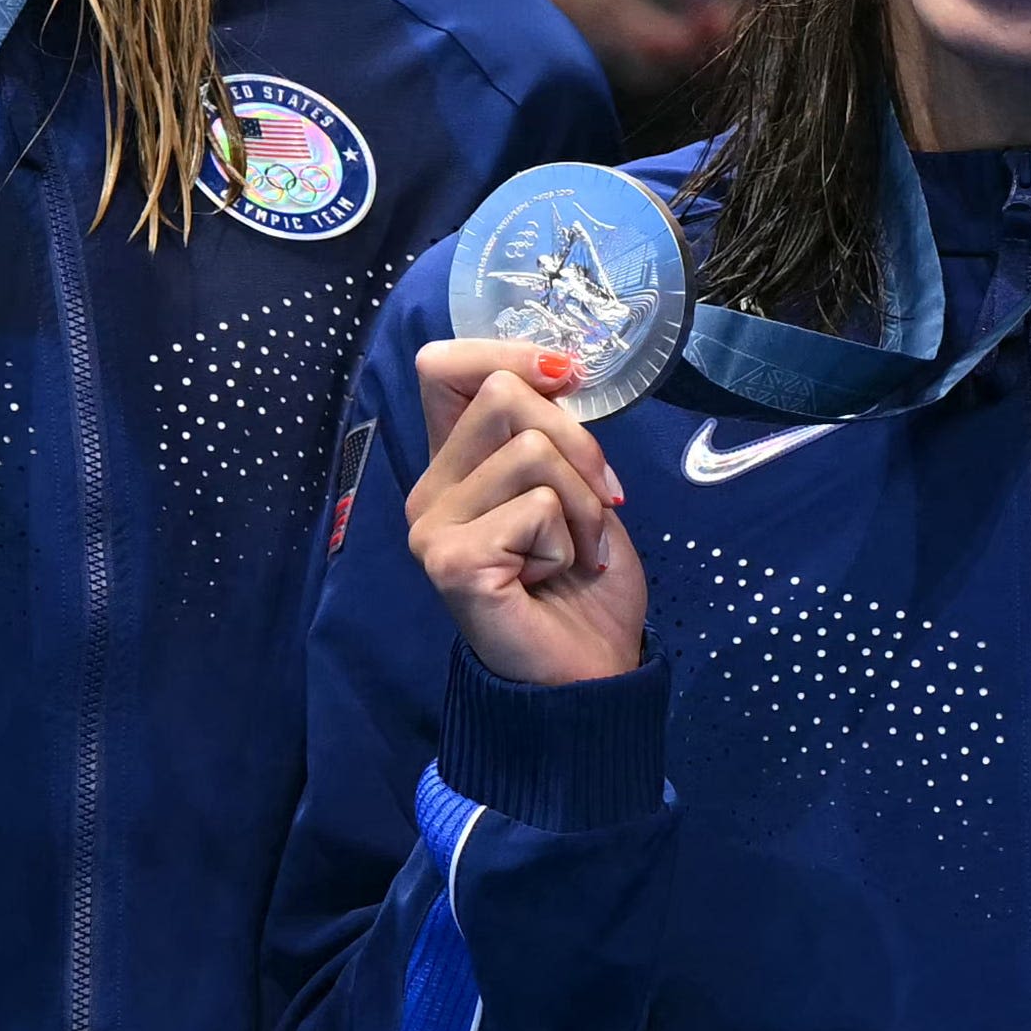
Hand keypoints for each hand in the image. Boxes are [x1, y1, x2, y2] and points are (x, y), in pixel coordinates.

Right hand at [401, 338, 647, 684]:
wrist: (588, 677)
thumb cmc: (584, 587)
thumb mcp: (576, 487)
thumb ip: (549, 431)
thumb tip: (560, 367)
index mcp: (454, 465)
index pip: (444, 366)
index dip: (509, 352)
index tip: (568, 379)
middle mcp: (429, 491)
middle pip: (504, 394)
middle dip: (578, 443)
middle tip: (601, 504)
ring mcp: (431, 527)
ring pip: (532, 450)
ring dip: (584, 504)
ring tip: (575, 553)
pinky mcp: (451, 561)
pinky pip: (536, 508)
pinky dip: (570, 541)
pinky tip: (552, 579)